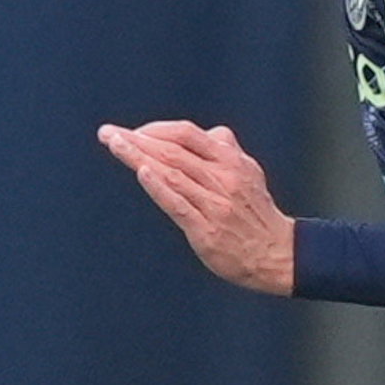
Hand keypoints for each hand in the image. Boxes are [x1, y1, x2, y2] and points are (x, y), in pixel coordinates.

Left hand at [98, 121, 292, 294]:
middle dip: (136, 139)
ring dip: (138, 157)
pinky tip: (141, 172)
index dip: (157, 129)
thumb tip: (210, 132)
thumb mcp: (249, 173)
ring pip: (171, 173)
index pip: (187, 134)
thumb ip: (227, 150)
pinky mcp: (206, 230)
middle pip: (173, 151)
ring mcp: (214, 204)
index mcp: (231, 160)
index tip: (131, 132)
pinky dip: (159, 187)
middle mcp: (222, 178)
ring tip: (113, 144)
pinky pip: (179, 204)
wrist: (277, 254)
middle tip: (107, 133)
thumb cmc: (256, 213)